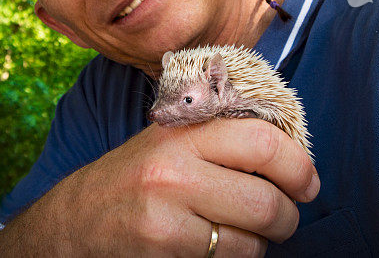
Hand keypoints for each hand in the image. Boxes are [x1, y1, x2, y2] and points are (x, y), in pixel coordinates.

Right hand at [5, 118, 317, 256]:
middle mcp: (173, 171)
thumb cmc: (130, 180)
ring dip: (259, 244)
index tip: (306, 182)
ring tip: (239, 233)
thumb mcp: (169, 142)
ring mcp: (167, 218)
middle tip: (284, 218)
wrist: (72, 224)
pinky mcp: (164, 253)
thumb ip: (220, 137)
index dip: (298, 166)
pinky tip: (212, 248)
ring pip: (252, 242)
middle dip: (288, 217)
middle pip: (266, 201)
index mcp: (182, 132)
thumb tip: (291, 150)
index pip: (263, 141)